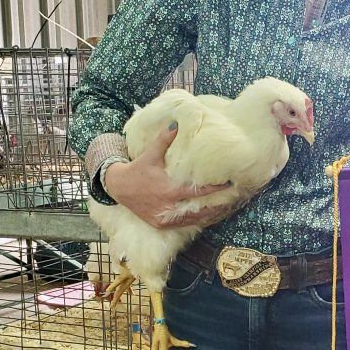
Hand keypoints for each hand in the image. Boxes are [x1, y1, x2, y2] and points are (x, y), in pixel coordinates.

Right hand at [103, 124, 228, 228]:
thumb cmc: (137, 170)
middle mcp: (168, 207)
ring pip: (191, 221)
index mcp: (169, 190)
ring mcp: (164, 218)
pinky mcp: (160, 224)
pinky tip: (203, 217)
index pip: (197, 192)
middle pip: (198, 210)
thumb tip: (176, 124)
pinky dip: (193, 221)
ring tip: (222, 210)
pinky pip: (181, 225)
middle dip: (215, 206)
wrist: (118, 187)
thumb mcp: (150, 155)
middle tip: (230, 200)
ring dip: (207, 216)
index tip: (228, 185)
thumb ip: (163, 140)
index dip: (214, 189)